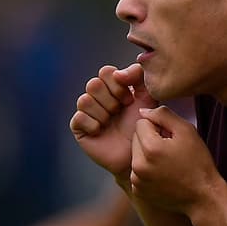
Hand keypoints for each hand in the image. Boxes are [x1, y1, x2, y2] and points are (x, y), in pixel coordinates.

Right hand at [70, 63, 153, 180]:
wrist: (139, 153)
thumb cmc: (144, 127)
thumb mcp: (148, 98)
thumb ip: (139, 77)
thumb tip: (118, 73)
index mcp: (112, 88)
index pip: (106, 72)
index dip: (118, 85)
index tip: (130, 100)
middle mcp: (98, 98)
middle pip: (93, 84)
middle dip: (110, 99)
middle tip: (120, 111)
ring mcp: (87, 112)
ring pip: (85, 100)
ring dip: (103, 112)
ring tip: (111, 122)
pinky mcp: (80, 128)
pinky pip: (79, 117)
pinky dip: (93, 124)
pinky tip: (101, 131)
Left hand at [128, 105, 226, 216]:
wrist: (203, 196)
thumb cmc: (198, 162)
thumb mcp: (187, 131)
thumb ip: (163, 115)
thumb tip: (142, 111)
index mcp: (150, 148)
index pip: (141, 122)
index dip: (158, 126)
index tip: (171, 137)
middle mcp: (138, 166)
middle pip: (135, 138)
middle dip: (149, 139)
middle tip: (170, 149)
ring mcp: (137, 180)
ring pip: (135, 155)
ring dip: (147, 154)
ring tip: (167, 162)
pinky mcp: (138, 191)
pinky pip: (136, 171)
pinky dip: (146, 170)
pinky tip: (163, 174)